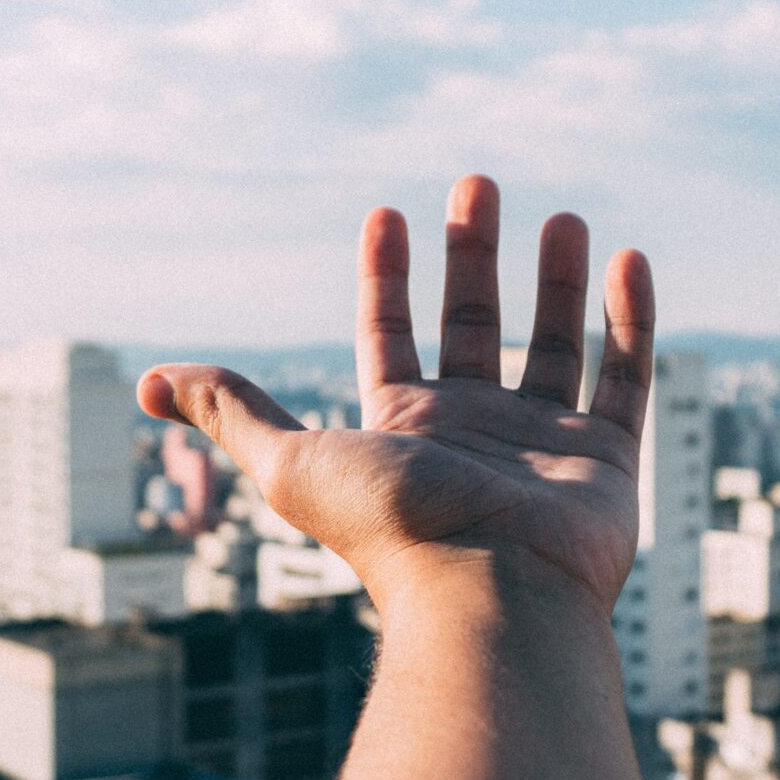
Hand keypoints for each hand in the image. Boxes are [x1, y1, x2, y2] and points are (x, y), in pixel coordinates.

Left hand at [137, 175, 654, 611]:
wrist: (491, 594)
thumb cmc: (392, 530)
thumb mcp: (291, 462)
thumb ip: (231, 412)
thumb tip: (147, 383)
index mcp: (403, 429)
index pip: (389, 336)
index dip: (384, 277)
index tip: (387, 215)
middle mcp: (472, 433)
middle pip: (472, 326)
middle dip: (473, 256)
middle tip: (477, 184)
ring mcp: (542, 446)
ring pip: (553, 346)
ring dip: (556, 281)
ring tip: (560, 217)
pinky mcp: (604, 461)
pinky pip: (625, 379)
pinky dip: (632, 321)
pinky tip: (630, 260)